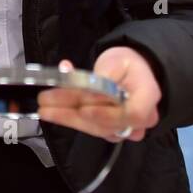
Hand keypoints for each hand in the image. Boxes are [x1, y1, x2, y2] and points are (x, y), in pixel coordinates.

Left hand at [37, 46, 161, 142]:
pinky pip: (89, 128)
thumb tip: (87, 88)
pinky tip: (51, 109)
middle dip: (73, 113)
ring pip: (95, 128)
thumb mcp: (117, 60)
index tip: (83, 107)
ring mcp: (125, 129)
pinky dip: (69, 119)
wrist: (131, 73)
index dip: (107, 113)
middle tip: (47, 103)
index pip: (133, 113)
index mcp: (148, 96)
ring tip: (44, 107)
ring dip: (66, 118)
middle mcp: (141, 119)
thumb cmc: (126, 64)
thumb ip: (104, 76)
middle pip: (107, 123)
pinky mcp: (110, 132)